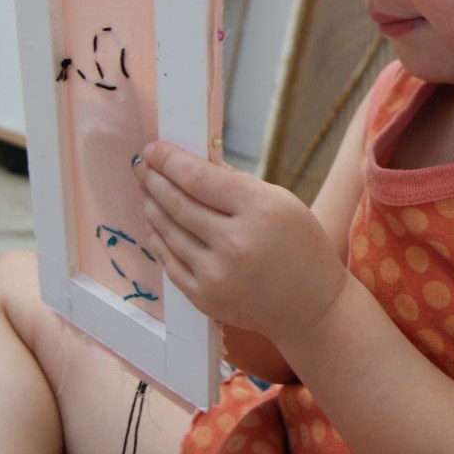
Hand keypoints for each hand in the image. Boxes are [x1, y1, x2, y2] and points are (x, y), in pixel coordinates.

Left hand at [133, 142, 348, 342]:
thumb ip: (236, 183)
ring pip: (169, 232)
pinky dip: (158, 239)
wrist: (311, 305)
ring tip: (146, 189)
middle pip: (178, 204)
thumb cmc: (301, 246)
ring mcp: (217, 275)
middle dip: (154, 179)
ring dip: (151, 206)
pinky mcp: (205, 298)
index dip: (170, 161)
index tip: (154, 148)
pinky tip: (155, 223)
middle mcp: (235, 244)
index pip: (199, 179)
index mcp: (259, 212)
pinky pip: (170, 262)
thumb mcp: (281, 201)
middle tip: (142, 163)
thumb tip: (195, 163)